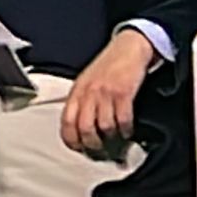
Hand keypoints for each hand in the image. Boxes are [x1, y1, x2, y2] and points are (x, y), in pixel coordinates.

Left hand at [60, 29, 153, 156]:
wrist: (129, 47)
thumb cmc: (109, 65)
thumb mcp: (87, 81)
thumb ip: (82, 101)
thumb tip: (80, 127)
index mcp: (77, 92)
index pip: (67, 123)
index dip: (72, 141)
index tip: (80, 149)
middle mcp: (89, 93)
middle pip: (84, 128)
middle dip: (93, 144)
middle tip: (101, 149)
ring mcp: (105, 92)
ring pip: (104, 126)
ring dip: (111, 138)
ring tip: (116, 139)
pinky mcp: (123, 92)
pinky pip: (123, 118)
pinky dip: (126, 129)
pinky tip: (128, 130)